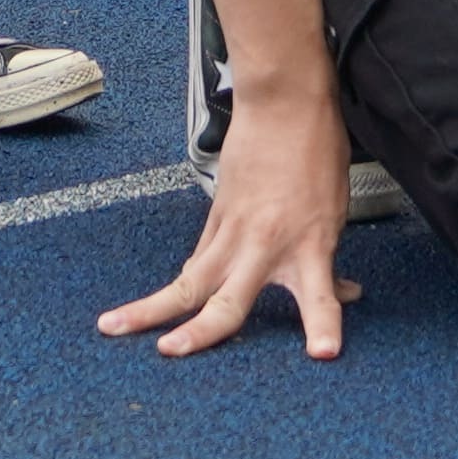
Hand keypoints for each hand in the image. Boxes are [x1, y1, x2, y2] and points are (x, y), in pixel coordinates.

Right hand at [99, 88, 358, 360]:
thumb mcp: (335, 212)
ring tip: (113, 326)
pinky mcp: (215, 218)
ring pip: (187, 281)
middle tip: (170, 351)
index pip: (320, 297)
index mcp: (308, 245)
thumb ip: (328, 259)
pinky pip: (198, 260)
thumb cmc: (316, 151)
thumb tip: (344, 293)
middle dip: (196, 333)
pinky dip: (183, 283)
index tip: (322, 354)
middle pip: (225, 301)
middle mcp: (264, 247)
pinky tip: (163, 303)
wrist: (284, 104)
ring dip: (149, 307)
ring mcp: (232, 234)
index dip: (323, 327)